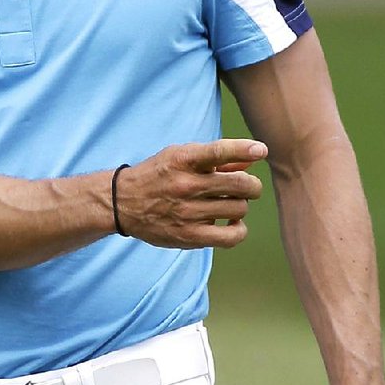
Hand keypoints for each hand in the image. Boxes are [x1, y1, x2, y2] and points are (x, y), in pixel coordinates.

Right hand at [114, 138, 266, 248]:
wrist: (123, 203)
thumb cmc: (160, 175)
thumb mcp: (182, 156)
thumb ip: (218, 158)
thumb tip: (256, 154)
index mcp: (182, 160)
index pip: (218, 152)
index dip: (244, 148)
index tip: (262, 149)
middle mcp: (185, 185)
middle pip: (239, 185)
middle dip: (252, 185)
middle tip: (248, 187)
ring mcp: (188, 212)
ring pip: (239, 208)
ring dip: (241, 205)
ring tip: (231, 203)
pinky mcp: (190, 236)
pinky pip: (232, 236)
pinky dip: (239, 229)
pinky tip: (232, 222)